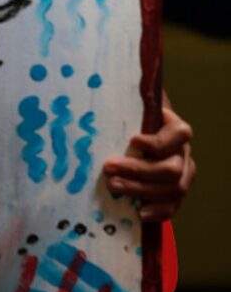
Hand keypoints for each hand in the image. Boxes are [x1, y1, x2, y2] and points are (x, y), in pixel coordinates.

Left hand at [103, 91, 195, 221]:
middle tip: (109, 168)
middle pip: (171, 167)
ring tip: (114, 187)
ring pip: (173, 188)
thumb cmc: (132, 116)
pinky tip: (140, 213)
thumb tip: (110, 79)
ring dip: (141, 190)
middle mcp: (184, 152)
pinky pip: (174, 205)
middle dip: (139, 171)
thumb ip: (130, 99)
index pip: (178, 134)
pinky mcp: (176, 191)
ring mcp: (183, 173)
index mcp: (175, 128)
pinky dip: (159, 211)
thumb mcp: (133, 105)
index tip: (132, 140)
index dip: (158, 141)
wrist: (136, 132)